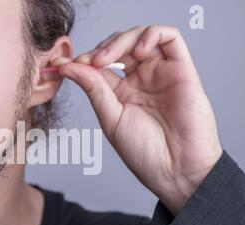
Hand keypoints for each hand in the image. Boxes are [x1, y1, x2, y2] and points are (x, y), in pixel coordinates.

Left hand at [52, 25, 222, 214]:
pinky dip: (151, 35)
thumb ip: (93, 88)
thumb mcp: (110, 118)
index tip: (62, 66)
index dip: (81, 60)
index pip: (99, 64)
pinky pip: (170, 37)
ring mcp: (161, 72)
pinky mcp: (182, 69)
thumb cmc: (144, 152)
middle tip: (87, 62)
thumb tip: (67, 67)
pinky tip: (137, 52)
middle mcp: (141, 79)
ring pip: (141, 36)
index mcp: (121, 92)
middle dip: (99, 48)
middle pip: (119, 46)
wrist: (175, 170)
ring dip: (120, 40)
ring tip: (107, 58)